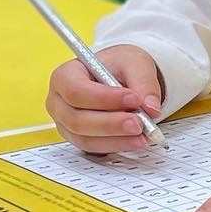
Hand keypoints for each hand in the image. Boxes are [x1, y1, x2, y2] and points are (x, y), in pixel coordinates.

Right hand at [44, 44, 164, 153]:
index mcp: (65, 76)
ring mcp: (66, 125)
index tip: (133, 99)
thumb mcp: (134, 63)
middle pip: (77, 120)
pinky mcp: (80, 140)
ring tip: (143, 134)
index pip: (76, 90)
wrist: (119, 76)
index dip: (103, 98)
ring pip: (85, 139)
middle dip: (110, 124)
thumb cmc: (119, 66)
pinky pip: (95, 149)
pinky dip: (117, 146)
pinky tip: (136, 141)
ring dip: (116, 139)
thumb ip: (144, 82)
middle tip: (140, 123)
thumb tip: (151, 108)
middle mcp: (59, 103)